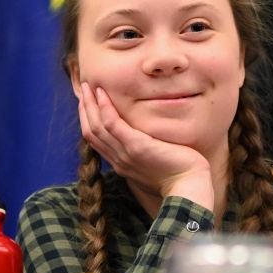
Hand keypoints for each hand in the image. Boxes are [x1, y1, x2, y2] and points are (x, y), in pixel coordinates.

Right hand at [78, 82, 214, 209]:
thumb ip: (146, 151)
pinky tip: (102, 94)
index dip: (90, 120)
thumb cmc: (180, 175)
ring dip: (90, 105)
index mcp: (123, 164)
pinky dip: (104, 108)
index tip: (88, 103)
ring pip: (96, 127)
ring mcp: (125, 154)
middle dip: (85, 109)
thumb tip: (149, 136)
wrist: (189, 187)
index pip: (97, 140)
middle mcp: (119, 160)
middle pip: (91, 132)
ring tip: (88, 86)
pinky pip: (112, 125)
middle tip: (84, 89)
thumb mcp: (157, 162)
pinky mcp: (136, 147)